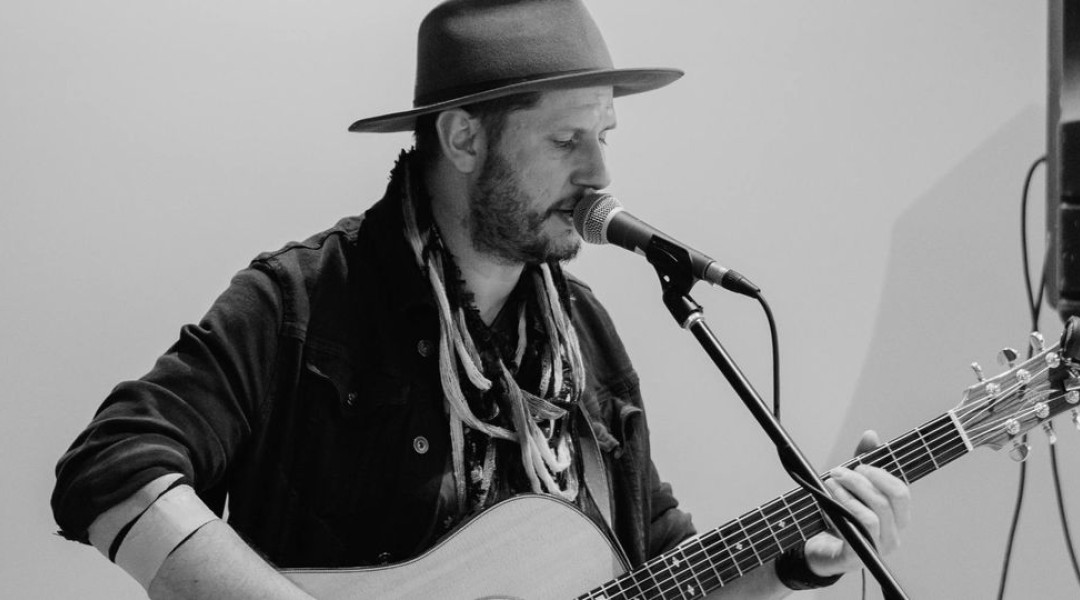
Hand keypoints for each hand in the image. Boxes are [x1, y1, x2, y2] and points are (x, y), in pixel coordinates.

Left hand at [802, 430, 910, 576]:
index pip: (902, 492)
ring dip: (850, 492)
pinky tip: (829, 500)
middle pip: (892, 499)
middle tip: (841, 471)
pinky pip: (860, 527)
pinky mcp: (859, 556)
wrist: (818, 551)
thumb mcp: (851, 488)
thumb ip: (862, 463)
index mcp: (896, 519)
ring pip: (874, 512)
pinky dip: (844, 507)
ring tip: (831, 483)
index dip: (881, 474)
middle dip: (864, 479)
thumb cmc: (839, 518)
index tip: (859, 464)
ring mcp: (878, 548)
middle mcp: (893, 535)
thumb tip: (871, 434)